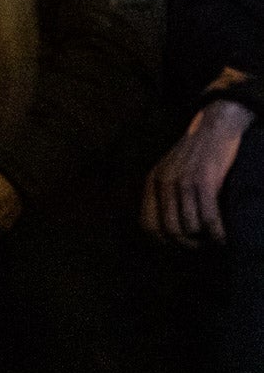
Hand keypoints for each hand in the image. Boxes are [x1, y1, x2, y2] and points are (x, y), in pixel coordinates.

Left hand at [143, 99, 255, 246]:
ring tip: (214, 240)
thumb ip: (164, 192)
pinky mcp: (205, 182)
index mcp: (152, 181)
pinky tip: (224, 239)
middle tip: (202, 246)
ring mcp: (183, 183)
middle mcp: (163, 183)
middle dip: (187, 245)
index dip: (163, 241)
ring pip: (189, 228)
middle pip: (169, 231)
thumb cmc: (196, 152)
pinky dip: (218, 235)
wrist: (215, 126)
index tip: (180, 245)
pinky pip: (209, 220)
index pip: (147, 224)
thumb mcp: (170, 169)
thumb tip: (169, 228)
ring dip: (204, 241)